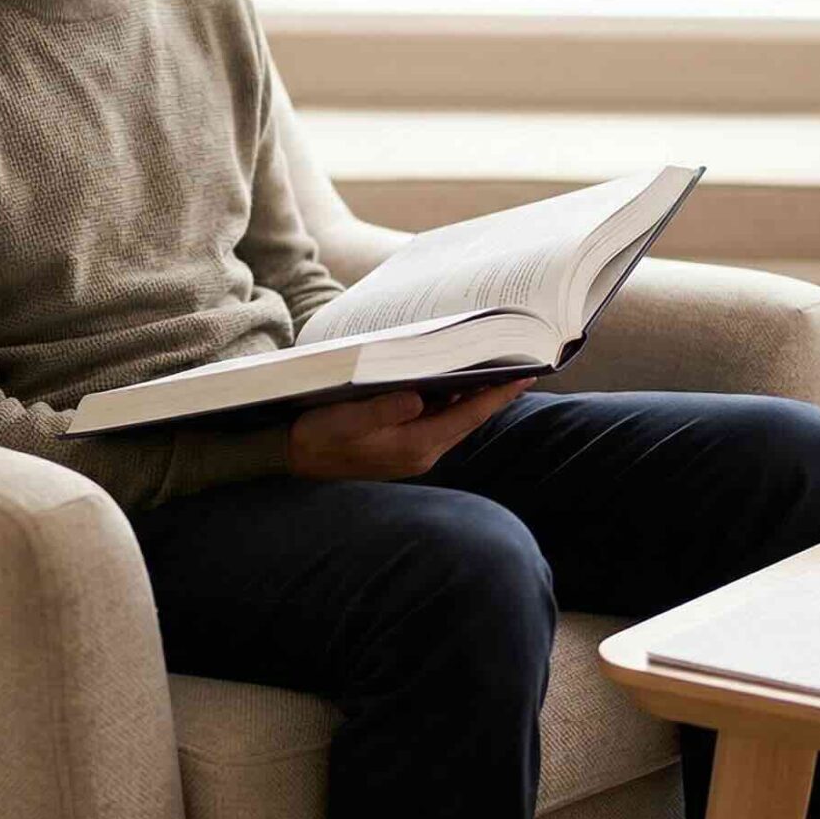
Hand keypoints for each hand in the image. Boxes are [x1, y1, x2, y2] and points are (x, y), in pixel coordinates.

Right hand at [286, 377, 537, 481]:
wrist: (293, 458)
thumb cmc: (318, 436)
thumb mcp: (347, 420)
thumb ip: (384, 410)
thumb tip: (419, 397)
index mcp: (415, 446)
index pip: (468, 417)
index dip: (498, 395)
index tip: (526, 375)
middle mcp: (421, 452)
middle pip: (468, 417)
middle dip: (493, 391)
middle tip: (517, 360)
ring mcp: (413, 452)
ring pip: (455, 419)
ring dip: (472, 394)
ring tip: (494, 365)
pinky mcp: (403, 447)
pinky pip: (438, 421)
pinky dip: (451, 401)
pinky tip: (454, 381)